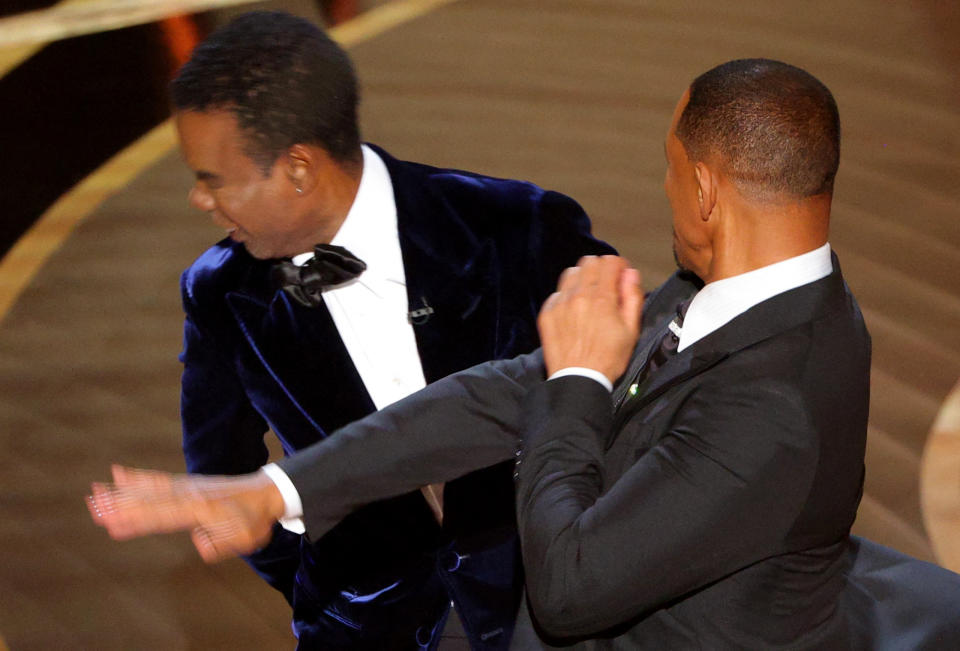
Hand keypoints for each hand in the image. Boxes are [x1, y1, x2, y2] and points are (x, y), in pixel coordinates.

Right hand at [87, 465, 284, 562]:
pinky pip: (159, 480)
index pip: (164, 516)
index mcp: (202, 509)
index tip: (113, 524)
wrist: (267, 493)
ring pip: (150, 488)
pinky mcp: (187, 484)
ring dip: (122, 492)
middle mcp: (190, 494)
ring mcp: (188, 486)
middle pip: (151, 501)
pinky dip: (138, 477)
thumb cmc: (255, 520)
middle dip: (121, 506)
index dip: (138, 520)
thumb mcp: (244, 539)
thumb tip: (199, 543)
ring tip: (96, 492)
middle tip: (93, 508)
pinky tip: (119, 473)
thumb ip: (221, 543)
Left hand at [538, 255, 641, 382]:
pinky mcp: (547, 314)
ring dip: (582, 279)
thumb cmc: (608, 358)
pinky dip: (567, 296)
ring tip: (589, 296)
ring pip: (571, 273)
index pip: (609, 261)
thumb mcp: (631, 330)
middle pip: (589, 262)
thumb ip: (632, 297)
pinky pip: (557, 293)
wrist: (578, 379)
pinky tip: (574, 312)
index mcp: (602, 299)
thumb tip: (630, 274)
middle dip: (601, 269)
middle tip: (606, 286)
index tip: (620, 277)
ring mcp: (560, 304)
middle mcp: (578, 296)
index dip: (618, 266)